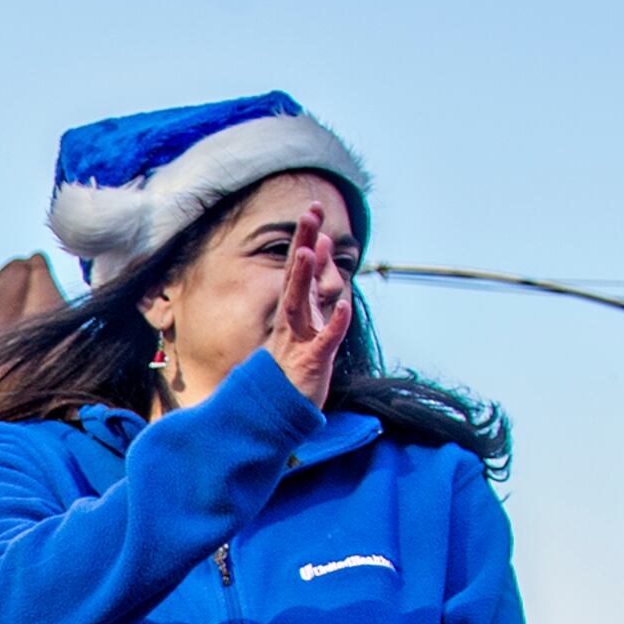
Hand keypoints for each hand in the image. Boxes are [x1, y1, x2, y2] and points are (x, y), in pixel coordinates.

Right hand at [261, 202, 352, 406]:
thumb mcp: (306, 325)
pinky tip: (343, 307)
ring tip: (309, 252)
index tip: (313, 210)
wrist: (280, 414)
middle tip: (310, 213)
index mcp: (294, 313)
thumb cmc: (296, 368)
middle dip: (302, 245)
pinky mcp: (311, 363)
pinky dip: (333, 324)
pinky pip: (324, 341)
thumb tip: (318, 250)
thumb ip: (315, 287)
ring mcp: (300, 342)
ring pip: (300, 305)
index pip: (298, 270)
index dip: (305, 240)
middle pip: (295, 278)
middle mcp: (293, 323)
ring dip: (304, 279)